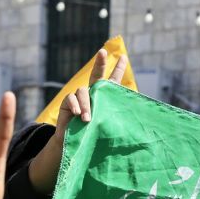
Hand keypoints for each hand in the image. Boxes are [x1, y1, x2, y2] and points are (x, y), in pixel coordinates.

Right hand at [28, 48, 128, 191]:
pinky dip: (75, 106)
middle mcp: (92, 95)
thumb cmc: (93, 137)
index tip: (123, 57)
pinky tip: (77, 115)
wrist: (75, 146)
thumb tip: (132, 114)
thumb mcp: (106, 126)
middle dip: (99, 63)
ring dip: (86, 104)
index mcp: (104, 99)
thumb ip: (113, 118)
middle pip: (96, 75)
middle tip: (103, 52)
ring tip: (87, 119)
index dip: (117, 69)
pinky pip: (71, 99)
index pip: (112, 82)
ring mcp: (79, 98)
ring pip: (83, 91)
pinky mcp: (67, 103)